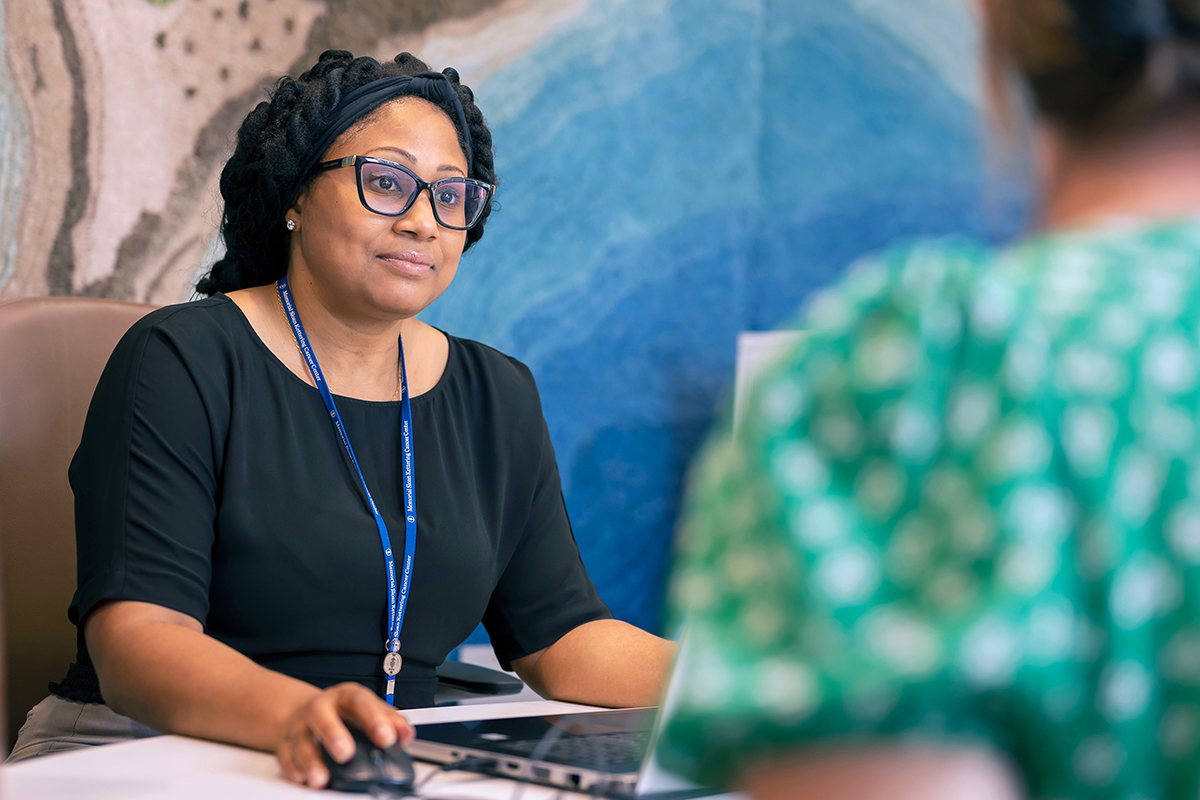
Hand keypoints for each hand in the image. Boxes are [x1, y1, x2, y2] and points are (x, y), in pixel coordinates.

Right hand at [276, 682, 414, 787]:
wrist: (313, 712)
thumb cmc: (347, 714)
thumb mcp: (371, 710)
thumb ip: (391, 721)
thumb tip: (406, 734)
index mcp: (346, 696)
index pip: (360, 701)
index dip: (374, 719)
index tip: (387, 738)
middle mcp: (321, 707)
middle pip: (322, 715)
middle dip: (333, 734)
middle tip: (345, 753)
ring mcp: (301, 725)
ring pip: (301, 740)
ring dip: (311, 761)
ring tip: (321, 778)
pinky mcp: (286, 744)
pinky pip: (285, 757)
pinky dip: (294, 770)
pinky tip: (303, 779)